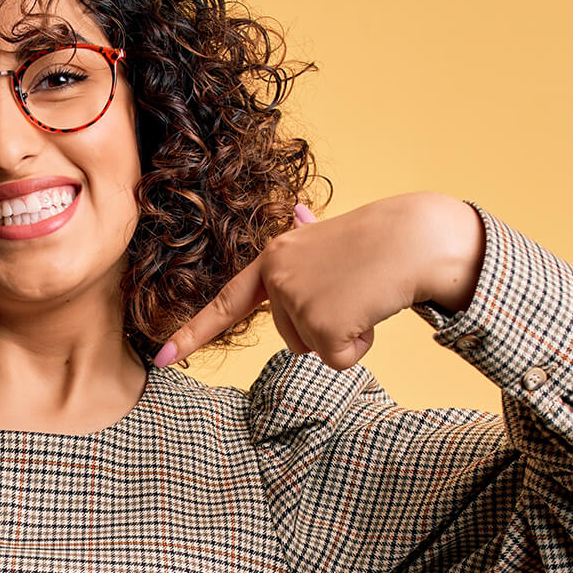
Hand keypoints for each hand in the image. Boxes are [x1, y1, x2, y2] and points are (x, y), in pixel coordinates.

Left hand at [154, 192, 481, 370]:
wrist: (411, 238)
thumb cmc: (376, 242)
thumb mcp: (328, 242)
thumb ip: (305, 250)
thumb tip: (299, 213)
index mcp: (273, 259)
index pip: (226, 303)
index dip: (193, 334)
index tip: (162, 359)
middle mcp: (276, 277)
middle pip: (290, 337)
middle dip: (325, 326)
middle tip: (351, 290)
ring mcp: (295, 299)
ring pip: (313, 350)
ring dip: (344, 334)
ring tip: (362, 295)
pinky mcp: (320, 323)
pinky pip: (337, 360)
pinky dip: (359, 344)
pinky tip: (370, 310)